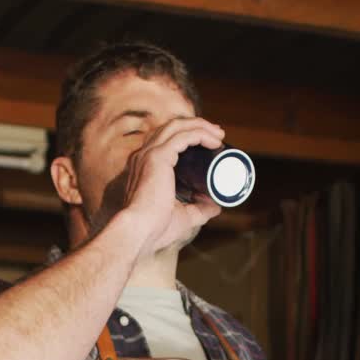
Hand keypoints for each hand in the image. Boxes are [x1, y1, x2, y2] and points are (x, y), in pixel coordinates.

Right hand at [117, 117, 223, 255]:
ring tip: (219, 135)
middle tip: (218, 135)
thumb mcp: (184, 216)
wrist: (140, 233)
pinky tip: (214, 140)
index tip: (210, 142)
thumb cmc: (156, 229)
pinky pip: (183, 136)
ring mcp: (149, 154)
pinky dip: (200, 133)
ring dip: (201, 125)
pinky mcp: (158, 157)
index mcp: (145, 166)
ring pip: (177, 126)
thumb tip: (216, 205)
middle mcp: (143, 155)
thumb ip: (199, 209)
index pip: (166, 139)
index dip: (189, 135)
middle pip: (172, 127)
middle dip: (197, 125)